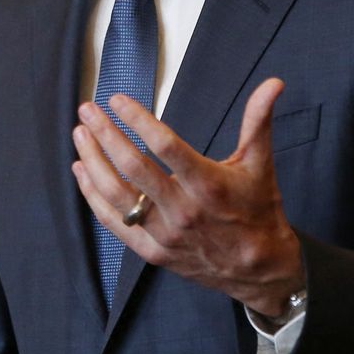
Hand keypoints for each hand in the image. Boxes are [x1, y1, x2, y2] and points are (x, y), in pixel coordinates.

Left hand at [72, 77, 304, 315]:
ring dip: (93, 162)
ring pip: (116, 195)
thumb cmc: (259, 211)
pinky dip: (93, 196)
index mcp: (208, 185)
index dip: (138, 119)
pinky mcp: (153, 252)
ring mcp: (164, 234)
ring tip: (80, 134)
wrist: (260, 270)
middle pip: (132, 168)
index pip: (165, 146)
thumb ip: (259, 121)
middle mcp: (183, 211)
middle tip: (87, 109)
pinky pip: (114, 223)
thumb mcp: (260, 165)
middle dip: (105, 134)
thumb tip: (274, 83)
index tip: (117, 100)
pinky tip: (82, 172)